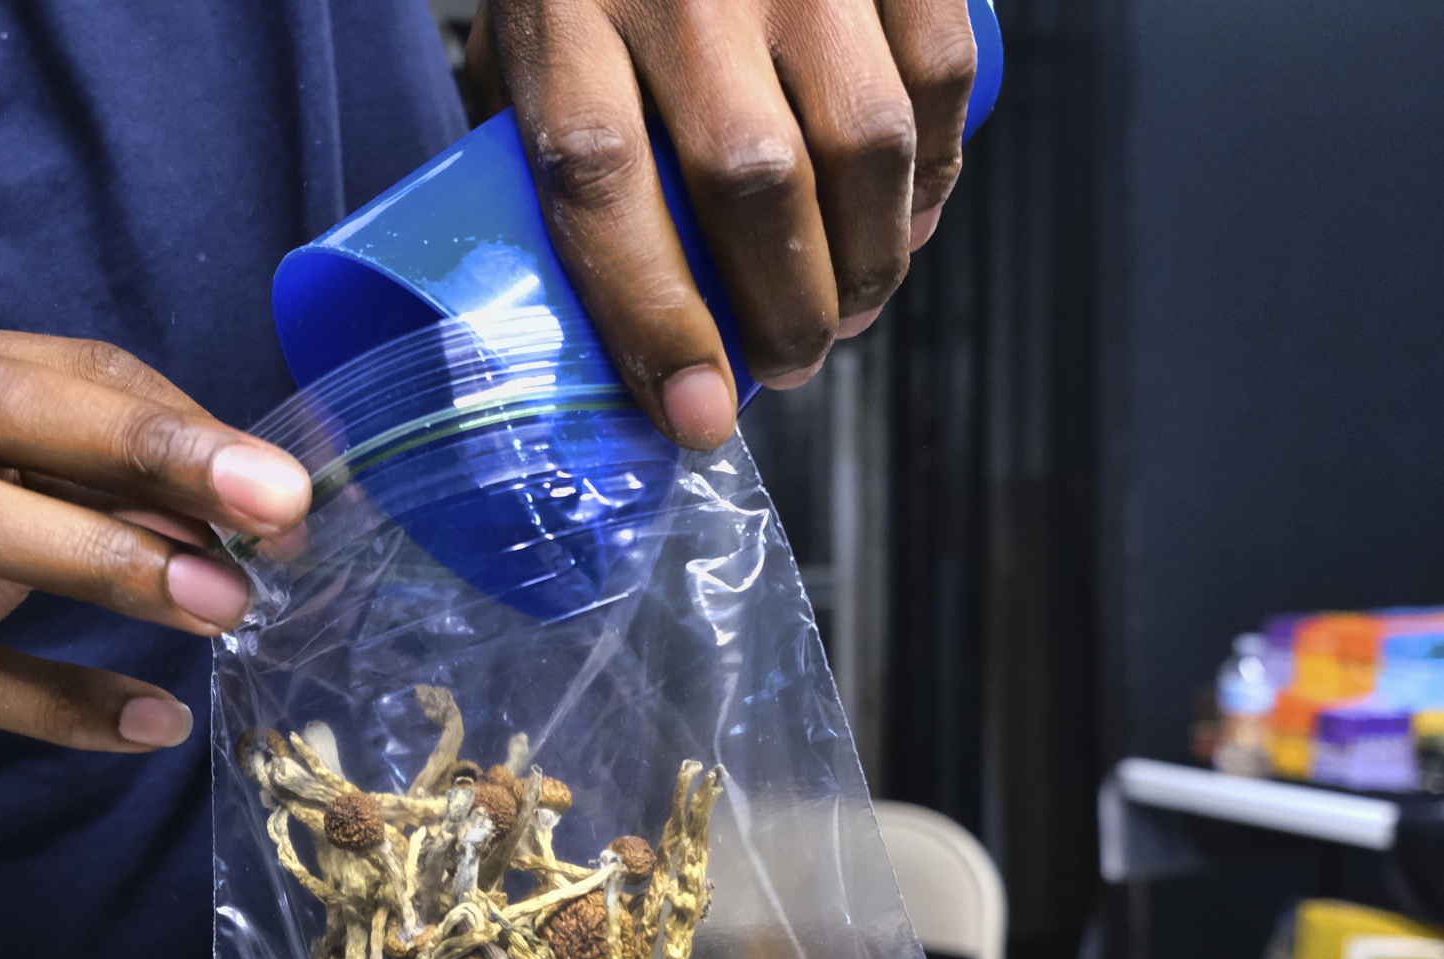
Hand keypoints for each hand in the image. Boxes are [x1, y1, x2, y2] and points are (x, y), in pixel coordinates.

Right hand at [0, 315, 309, 763]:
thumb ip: (100, 481)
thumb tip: (252, 515)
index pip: (67, 365)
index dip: (182, 423)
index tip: (284, 487)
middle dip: (147, 453)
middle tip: (273, 509)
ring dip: (104, 561)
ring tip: (220, 607)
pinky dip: (52, 697)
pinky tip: (148, 720)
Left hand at [466, 0, 974, 445]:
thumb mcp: (526, 33)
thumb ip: (549, 146)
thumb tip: (601, 311)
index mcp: (563, 12)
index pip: (602, 188)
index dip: (656, 319)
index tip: (695, 413)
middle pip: (752, 184)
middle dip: (787, 311)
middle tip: (791, 362)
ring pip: (862, 144)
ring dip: (870, 260)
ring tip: (852, 309)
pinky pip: (937, 72)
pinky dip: (936, 172)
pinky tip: (908, 221)